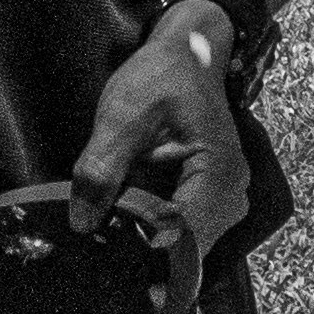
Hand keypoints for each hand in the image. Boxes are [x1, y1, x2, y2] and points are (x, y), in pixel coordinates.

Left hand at [69, 6, 252, 249]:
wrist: (187, 53)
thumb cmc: (161, 76)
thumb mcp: (122, 116)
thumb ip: (101, 170)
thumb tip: (81, 224)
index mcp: (217, 170)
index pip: (183, 235)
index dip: (145, 253)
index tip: (108, 261)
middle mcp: (232, 191)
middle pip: (187, 246)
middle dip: (144, 254)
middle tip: (100, 251)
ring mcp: (226, 196)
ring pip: (186, 243)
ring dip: (150, 245)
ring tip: (110, 238)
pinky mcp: (211, 196)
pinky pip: (185, 228)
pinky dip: (156, 231)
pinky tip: (127, 225)